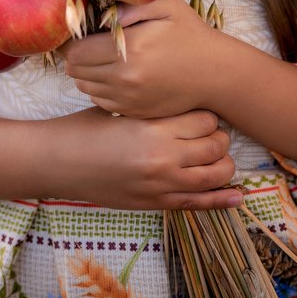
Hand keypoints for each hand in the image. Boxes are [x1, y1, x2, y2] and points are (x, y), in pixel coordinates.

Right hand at [46, 106, 240, 210]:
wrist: (59, 163)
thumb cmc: (86, 128)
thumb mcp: (122, 108)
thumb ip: (153, 106)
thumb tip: (181, 93)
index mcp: (153, 128)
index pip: (204, 119)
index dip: (207, 113)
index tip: (201, 110)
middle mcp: (162, 158)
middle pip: (215, 146)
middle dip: (218, 137)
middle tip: (210, 131)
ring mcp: (161, 185)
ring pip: (213, 175)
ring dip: (222, 164)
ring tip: (218, 155)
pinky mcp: (155, 204)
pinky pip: (197, 204)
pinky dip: (221, 200)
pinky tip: (237, 196)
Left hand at [62, 0, 224, 116]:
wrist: (214, 73)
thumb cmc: (189, 33)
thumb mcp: (167, 5)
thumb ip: (133, 2)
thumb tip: (105, 16)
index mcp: (130, 49)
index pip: (76, 51)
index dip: (72, 40)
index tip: (81, 30)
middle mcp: (125, 78)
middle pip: (75, 71)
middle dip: (76, 55)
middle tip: (88, 41)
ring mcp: (128, 99)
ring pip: (84, 87)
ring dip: (86, 72)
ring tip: (101, 57)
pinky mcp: (133, 111)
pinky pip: (100, 101)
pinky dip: (99, 87)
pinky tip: (114, 73)